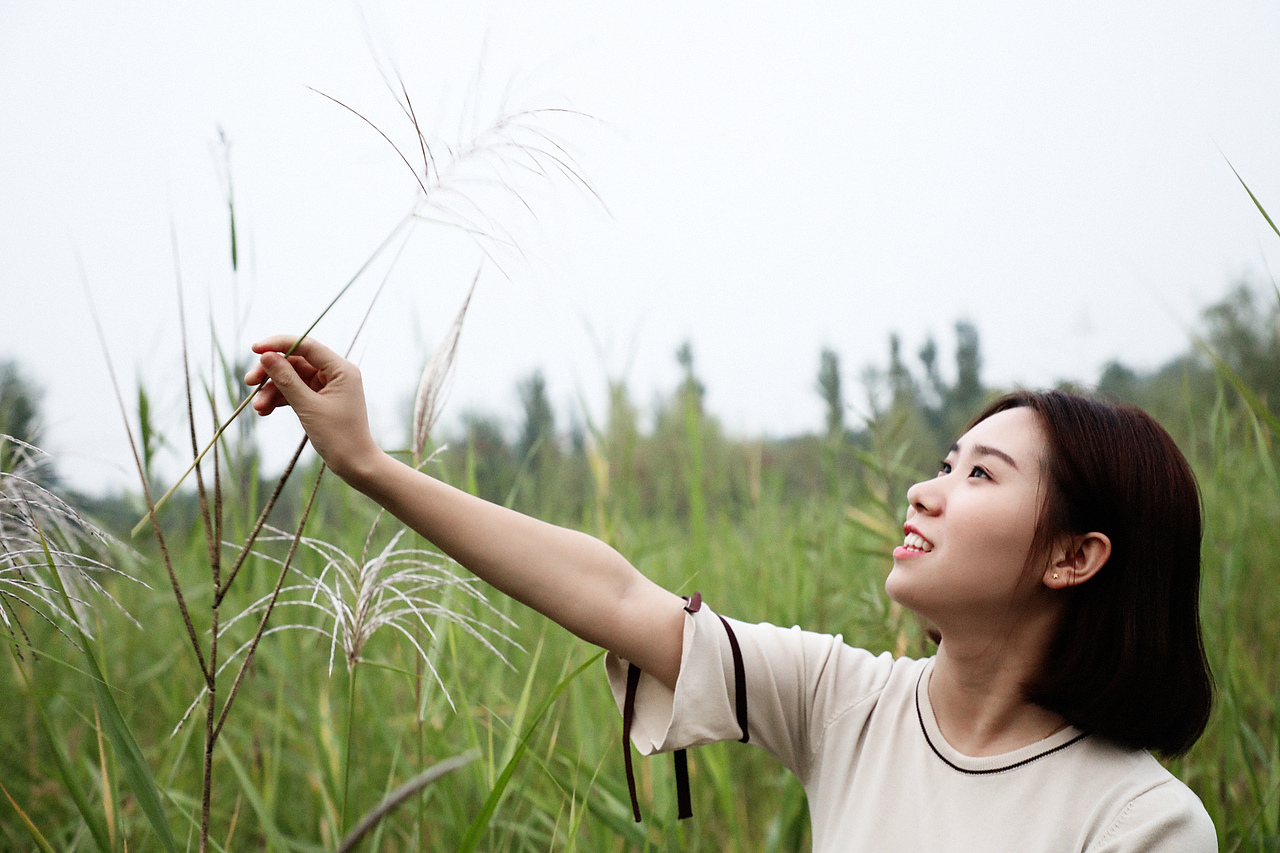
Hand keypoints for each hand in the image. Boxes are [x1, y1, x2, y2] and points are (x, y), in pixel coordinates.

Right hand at [245, 336, 381, 482]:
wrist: (354, 464)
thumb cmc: (338, 436)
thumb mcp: (308, 407)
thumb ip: (286, 380)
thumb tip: (266, 356)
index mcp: (341, 369)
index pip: (306, 346)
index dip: (279, 344)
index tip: (254, 349)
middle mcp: (335, 373)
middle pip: (295, 361)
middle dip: (271, 372)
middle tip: (249, 383)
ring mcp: (327, 386)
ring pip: (292, 378)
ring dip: (272, 390)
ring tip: (258, 408)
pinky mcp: (320, 400)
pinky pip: (295, 392)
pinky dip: (280, 399)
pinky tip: (264, 411)